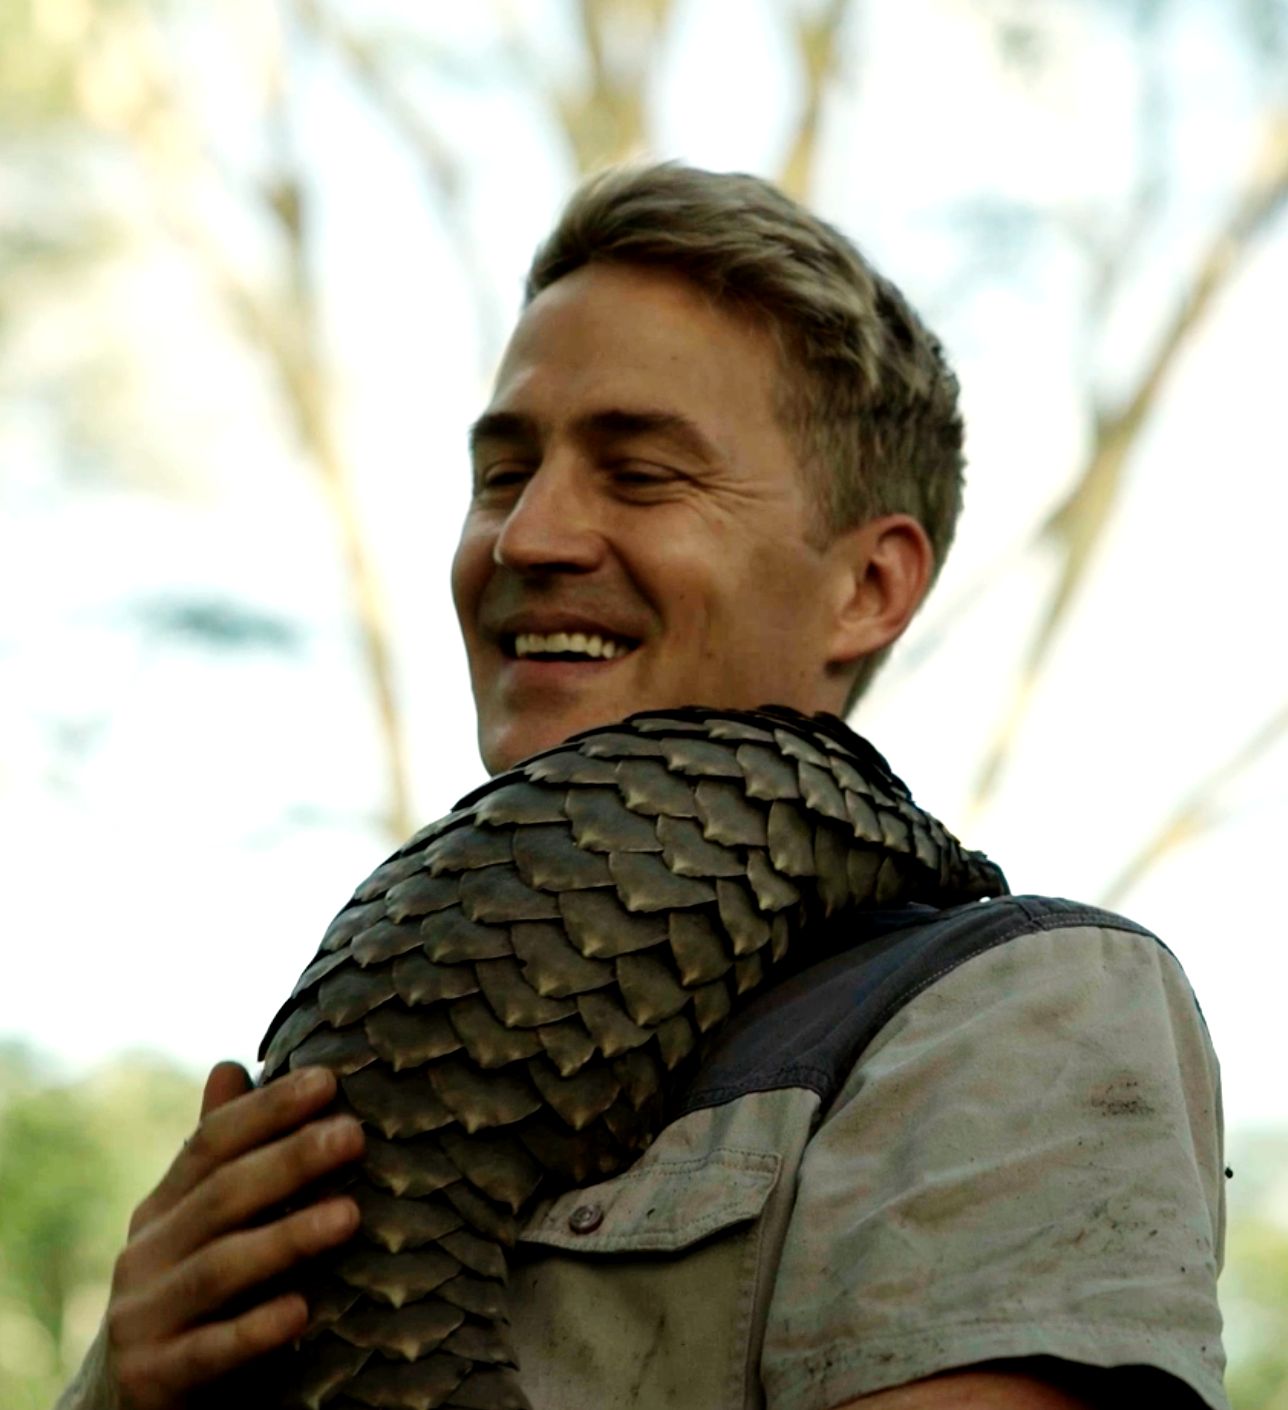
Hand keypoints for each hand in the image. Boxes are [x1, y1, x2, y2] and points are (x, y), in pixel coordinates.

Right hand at [100, 1061, 363, 1409]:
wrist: (127, 1403)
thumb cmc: (191, 1296)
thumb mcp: (199, 1225)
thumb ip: (219, 1155)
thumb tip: (229, 1063)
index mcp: (162, 1208)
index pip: (211, 1143)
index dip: (267, 1109)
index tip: (328, 1080)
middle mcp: (143, 1255)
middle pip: (222, 1196)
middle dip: (290, 1161)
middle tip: (353, 1135)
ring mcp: (143, 1318)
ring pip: (219, 1269)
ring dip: (286, 1238)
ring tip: (350, 1216)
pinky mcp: (152, 1380)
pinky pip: (209, 1353)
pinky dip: (254, 1331)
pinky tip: (302, 1311)